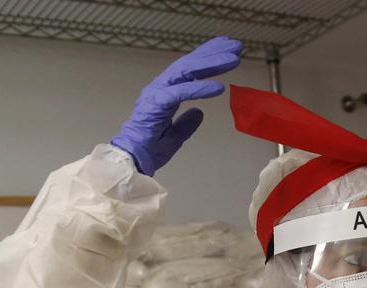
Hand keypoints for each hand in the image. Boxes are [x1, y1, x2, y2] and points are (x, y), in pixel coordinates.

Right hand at [110, 36, 242, 175]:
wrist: (130, 161)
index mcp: (164, 93)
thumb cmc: (148, 149)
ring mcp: (157, 93)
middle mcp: (160, 88)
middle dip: (213, 53)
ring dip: (210, 63)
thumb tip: (199, 112)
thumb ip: (186, 123)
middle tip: (236, 46)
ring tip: (232, 59)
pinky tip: (218, 87)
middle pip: (189, 64)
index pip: (188, 70)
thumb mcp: (174, 136)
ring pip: (186, 71)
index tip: (228, 50)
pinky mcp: (156, 104)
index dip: (208, 57)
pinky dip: (199, 88)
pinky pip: (180, 92)